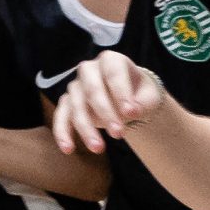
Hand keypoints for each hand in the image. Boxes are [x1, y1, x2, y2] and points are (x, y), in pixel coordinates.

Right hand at [50, 50, 166, 153]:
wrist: (128, 100)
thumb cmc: (140, 95)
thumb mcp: (148, 97)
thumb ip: (141, 103)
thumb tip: (130, 113)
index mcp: (111, 60)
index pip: (113, 73)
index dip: (121, 93)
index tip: (132, 113)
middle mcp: (89, 70)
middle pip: (92, 89)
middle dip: (104, 112)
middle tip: (119, 134)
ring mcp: (76, 86)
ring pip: (76, 106)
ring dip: (86, 128)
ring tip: (99, 149)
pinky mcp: (67, 103)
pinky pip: (61, 117)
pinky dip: (62, 132)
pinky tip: (68, 149)